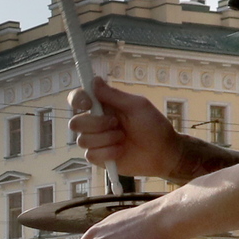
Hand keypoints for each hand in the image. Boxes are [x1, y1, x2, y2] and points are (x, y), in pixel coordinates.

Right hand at [69, 78, 184, 179]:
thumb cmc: (153, 126)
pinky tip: (121, 151)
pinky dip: (107, 153)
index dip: (77, 100)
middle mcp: (95, 123)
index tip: (88, 104)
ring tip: (123, 139)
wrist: (163, 153)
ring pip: (82, 140)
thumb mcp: (136, 106)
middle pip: (75, 123)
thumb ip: (114, 95)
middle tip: (116, 124)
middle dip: (96, 124)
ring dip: (106, 139)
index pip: (78, 99)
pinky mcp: (98, 157)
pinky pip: (90, 155)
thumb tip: (94, 80)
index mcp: (103, 106)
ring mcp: (96, 141)